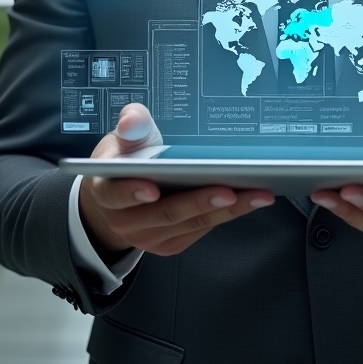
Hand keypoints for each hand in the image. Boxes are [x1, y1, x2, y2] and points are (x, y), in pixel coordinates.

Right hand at [78, 104, 273, 262]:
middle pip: (165, 213)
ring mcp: (148, 236)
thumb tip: (131, 119)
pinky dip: (226, 216)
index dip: (132, 193)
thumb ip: (130, 125)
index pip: (115, 194)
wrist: (116, 196)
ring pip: (189, 224)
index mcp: (106, 190)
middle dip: (200, 201)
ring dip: (226, 210)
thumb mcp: (123, 137)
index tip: (153, 189)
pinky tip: (249, 201)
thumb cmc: (124, 160)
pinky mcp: (170, 244)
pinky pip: (200, 231)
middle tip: (230, 189)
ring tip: (256, 194)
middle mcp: (125, 220)